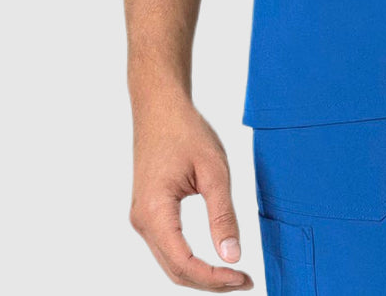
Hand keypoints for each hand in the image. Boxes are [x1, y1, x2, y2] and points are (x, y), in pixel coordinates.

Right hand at [129, 91, 252, 289]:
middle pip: (174, 270)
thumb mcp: (214, 171)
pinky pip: (168, 247)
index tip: (242, 278)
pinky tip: (212, 259)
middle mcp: (142, 221)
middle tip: (243, 282)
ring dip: (200, 274)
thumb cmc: (185, 131)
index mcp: (155, 212)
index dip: (213, 279)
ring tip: (232, 274)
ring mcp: (142, 218)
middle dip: (209, 282)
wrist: (159, 107)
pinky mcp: (148, 212)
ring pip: (170, 262)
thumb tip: (232, 256)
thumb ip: (223, 215)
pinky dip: (190, 260)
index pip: (183, 264)